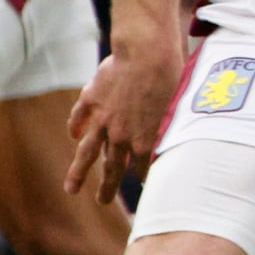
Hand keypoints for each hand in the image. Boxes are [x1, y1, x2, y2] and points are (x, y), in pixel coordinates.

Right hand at [69, 23, 189, 200]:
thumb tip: (182, 145)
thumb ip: (175, 131)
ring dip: (78, 172)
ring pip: (87, 152)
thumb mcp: (181, 111)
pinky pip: (79, 117)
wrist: (148, 54)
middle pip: (112, 168)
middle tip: (102, 201)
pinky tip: (73, 135)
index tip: (142, 185)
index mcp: (145, 141)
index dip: (142, 177)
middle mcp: (121, 135)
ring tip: (71, 189)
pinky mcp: (92, 99)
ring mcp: (103, 118)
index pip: (142, 168)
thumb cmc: (174, 79)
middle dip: (107, 187)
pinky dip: (75, 126)